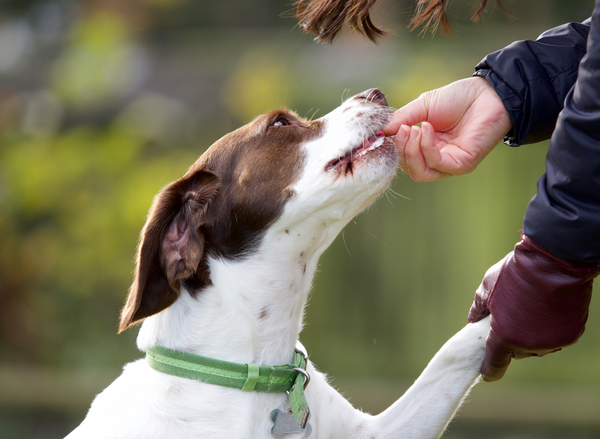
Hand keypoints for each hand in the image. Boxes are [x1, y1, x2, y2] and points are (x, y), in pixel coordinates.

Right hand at [383, 77, 511, 181]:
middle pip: (409, 168)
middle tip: (401, 129)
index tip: (386, 131)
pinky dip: (427, 147)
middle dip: (401, 149)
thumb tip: (380, 132)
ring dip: (411, 151)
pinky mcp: (462, 165)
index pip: (403, 158)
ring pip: (420, 172)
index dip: (392, 147)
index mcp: (427, 147)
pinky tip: (426, 128)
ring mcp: (450, 164)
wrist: (487, 93)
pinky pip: (436, 164)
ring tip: (413, 129)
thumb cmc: (458, 98)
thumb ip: (401, 120)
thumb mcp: (422, 107)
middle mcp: (438, 159)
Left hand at [468, 235, 599, 381]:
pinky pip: (554, 338)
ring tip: (528, 309)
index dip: (489, 369)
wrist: (553, 262)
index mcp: (504, 337)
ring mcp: (552, 342)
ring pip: (536, 346)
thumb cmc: (515, 274)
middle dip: (510, 339)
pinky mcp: (570, 336)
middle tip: (509, 317)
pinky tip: (546, 310)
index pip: (494, 365)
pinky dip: (549, 329)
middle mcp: (529, 346)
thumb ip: (478, 309)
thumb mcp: (487, 288)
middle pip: (516, 352)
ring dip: (530, 334)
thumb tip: (472, 321)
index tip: (486, 372)